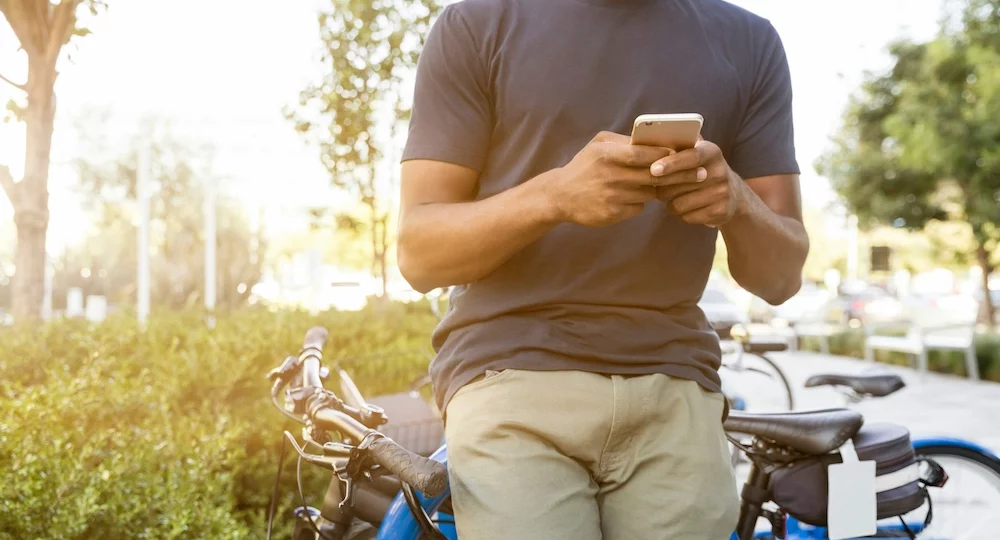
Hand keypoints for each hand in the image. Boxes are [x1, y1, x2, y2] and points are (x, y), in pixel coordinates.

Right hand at [542, 131, 672, 226]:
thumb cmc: (584, 166)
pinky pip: (639, 207)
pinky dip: (640, 202)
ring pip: (649, 193)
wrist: (560, 195)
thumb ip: (624, 142)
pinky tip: (631, 197)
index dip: (664, 154)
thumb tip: (655, 141)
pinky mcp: (612, 214)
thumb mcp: (598, 145)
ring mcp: (612, 197)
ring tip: (657, 184)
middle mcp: (610, 176)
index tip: (681, 155)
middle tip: (696, 174)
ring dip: (655, 188)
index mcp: (607, 155)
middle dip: (676, 174)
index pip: (642, 154)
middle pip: (652, 175)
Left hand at [649, 140, 746, 226]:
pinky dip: (681, 213)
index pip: (691, 156)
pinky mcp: (720, 212)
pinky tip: (688, 206)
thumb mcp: (697, 152)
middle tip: (655, 184)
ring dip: (670, 202)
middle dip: (661, 185)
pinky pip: (686, 217)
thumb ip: (679, 145)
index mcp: (712, 152)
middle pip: (678, 183)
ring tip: (675, 195)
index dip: (671, 163)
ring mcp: (722, 193)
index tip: (653, 169)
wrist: (734, 195)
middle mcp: (720, 172)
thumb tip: (649, 138)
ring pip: (678, 203)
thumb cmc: (703, 170)